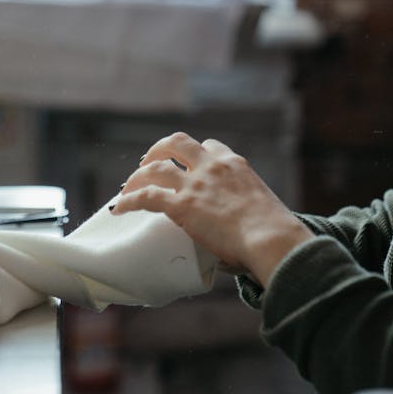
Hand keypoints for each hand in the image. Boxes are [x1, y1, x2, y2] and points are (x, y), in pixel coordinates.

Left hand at [112, 132, 312, 285]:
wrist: (270, 238)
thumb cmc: (273, 234)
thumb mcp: (259, 209)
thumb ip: (241, 216)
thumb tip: (231, 250)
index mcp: (235, 165)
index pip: (210, 145)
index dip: (195, 153)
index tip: (187, 163)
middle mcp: (212, 167)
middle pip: (177, 142)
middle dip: (159, 149)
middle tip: (149, 162)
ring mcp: (195, 184)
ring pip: (155, 167)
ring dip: (138, 175)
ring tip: (128, 186)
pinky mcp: (181, 205)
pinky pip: (145, 196)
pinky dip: (129, 200)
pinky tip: (119, 208)